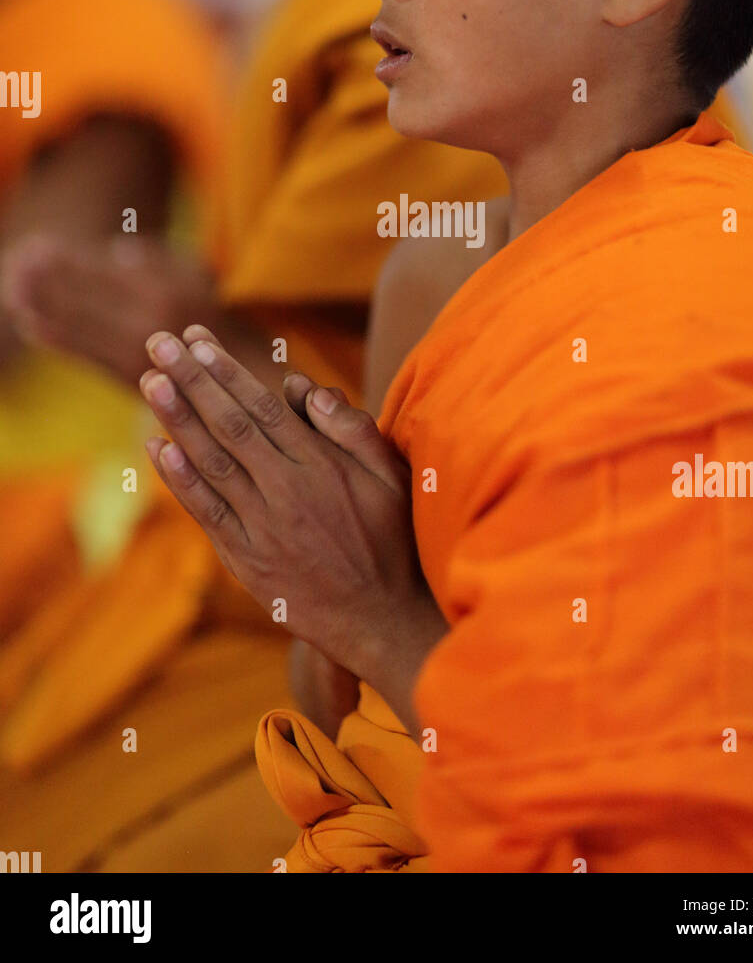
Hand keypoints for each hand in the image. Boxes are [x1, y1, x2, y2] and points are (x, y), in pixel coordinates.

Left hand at [1, 234, 216, 385]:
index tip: (38, 246)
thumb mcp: (197, 274)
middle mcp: (147, 319)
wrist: (234, 374)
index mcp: (162, 290)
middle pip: (85, 297)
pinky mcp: (129, 377)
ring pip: (80, 326)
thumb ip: (159, 258)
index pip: (103, 272)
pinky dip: (58, 339)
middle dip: (47, 281)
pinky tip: (32, 327)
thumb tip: (115, 250)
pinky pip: (87, 354)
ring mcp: (136, 350)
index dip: (67, 261)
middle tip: (15, 264)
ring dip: (43, 308)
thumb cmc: (214, 314)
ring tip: (13, 292)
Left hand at [139, 326, 446, 725]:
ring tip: (149, 380)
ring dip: (176, 418)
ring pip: (211, 461)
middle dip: (191, 380)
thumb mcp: (392, 477)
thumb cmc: (393, 541)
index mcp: (320, 465)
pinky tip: (157, 448)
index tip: (197, 342)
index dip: (226, 372)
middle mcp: (285, 490)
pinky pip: (206, 511)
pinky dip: (179, 479)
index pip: (262, 406)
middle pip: (229, 424)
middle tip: (158, 342)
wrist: (381, 620)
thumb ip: (352, 428)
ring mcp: (261, 526)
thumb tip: (306, 388)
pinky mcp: (246, 559)